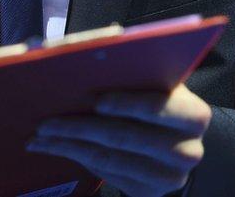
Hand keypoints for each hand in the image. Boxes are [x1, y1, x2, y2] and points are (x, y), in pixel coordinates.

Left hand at [28, 84, 209, 196]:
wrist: (173, 140)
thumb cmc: (154, 98)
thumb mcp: (153, 81)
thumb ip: (131, 69)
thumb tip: (84, 51)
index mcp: (193, 114)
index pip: (159, 107)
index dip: (126, 103)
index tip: (95, 100)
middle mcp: (188, 150)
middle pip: (126, 137)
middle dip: (80, 126)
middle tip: (46, 120)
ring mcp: (170, 176)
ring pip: (109, 158)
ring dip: (68, 144)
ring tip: (41, 134)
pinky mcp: (149, 192)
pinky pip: (106, 174)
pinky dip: (74, 156)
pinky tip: (51, 146)